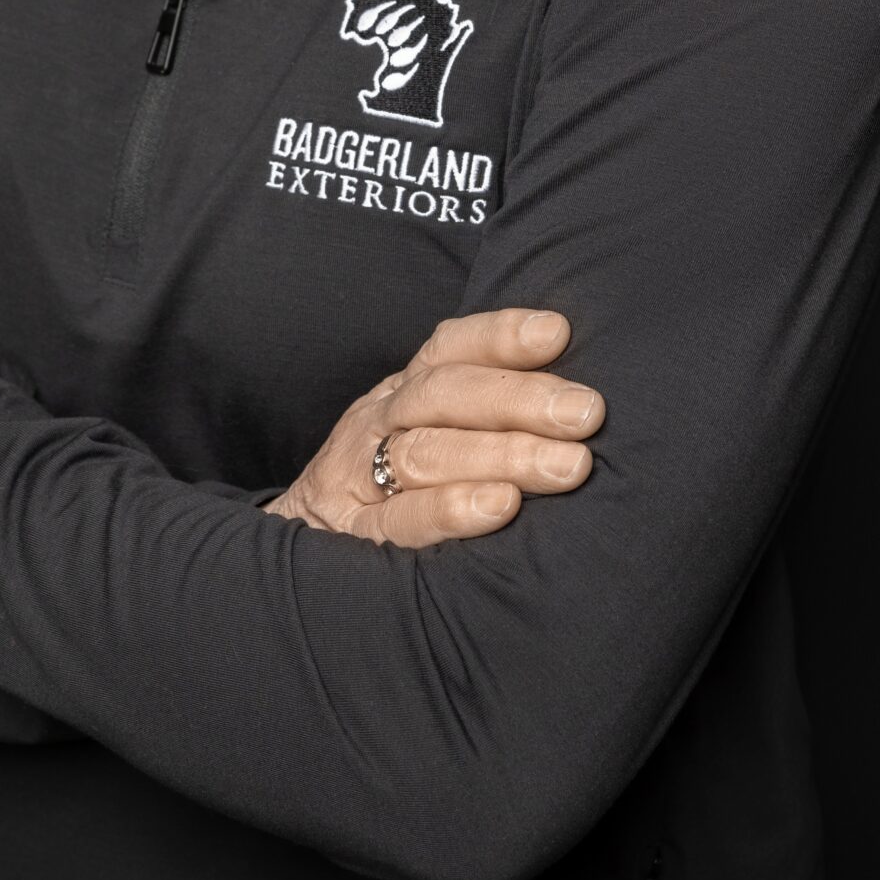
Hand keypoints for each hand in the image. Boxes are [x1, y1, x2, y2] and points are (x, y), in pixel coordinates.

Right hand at [261, 308, 603, 547]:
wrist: (292, 547)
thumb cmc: (393, 491)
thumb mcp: (426, 434)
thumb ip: (484, 414)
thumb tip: (580, 399)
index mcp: (404, 392)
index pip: (449, 349)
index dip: (501, 335)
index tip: (559, 332)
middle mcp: (379, 422)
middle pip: (444, 395)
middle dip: (520, 399)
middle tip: (587, 412)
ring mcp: (358, 478)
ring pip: (427, 452)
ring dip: (503, 455)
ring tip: (567, 466)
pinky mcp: (354, 537)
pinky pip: (400, 520)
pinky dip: (451, 510)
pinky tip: (501, 507)